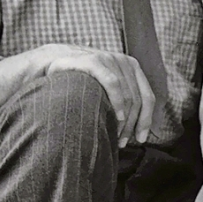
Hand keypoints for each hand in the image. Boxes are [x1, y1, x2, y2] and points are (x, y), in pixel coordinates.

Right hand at [38, 44, 154, 147]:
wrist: (55, 63)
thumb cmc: (83, 83)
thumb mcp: (106, 90)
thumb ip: (123, 102)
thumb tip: (141, 132)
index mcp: (132, 68)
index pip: (147, 97)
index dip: (146, 120)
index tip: (140, 139)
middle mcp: (123, 61)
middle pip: (137, 99)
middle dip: (131, 125)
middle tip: (121, 143)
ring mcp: (109, 59)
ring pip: (127, 95)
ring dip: (124, 120)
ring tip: (114, 136)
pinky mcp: (94, 61)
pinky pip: (112, 83)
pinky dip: (117, 101)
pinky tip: (116, 116)